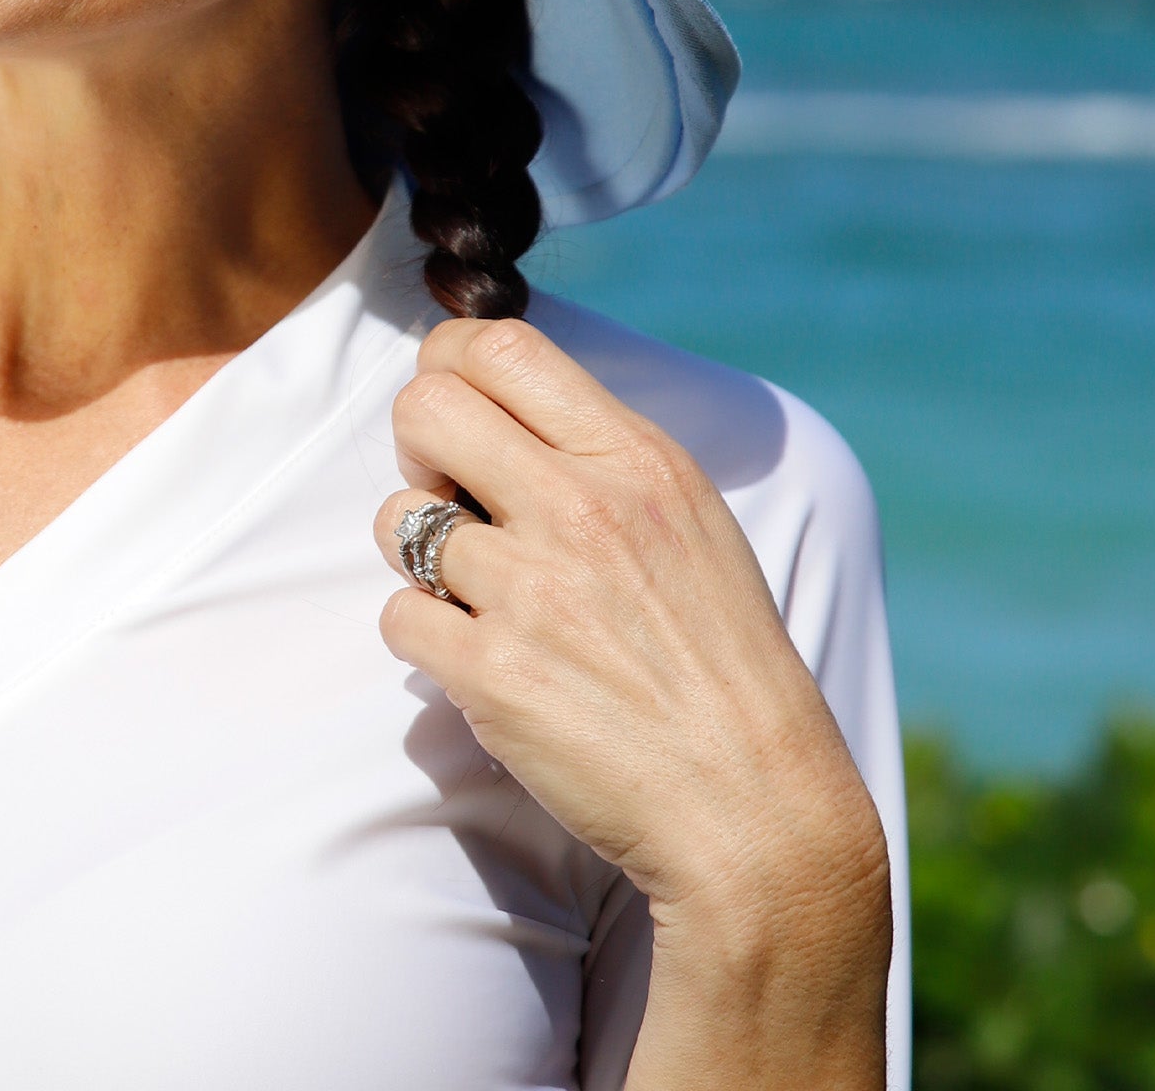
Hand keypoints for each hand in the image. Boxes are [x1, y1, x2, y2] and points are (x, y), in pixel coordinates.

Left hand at [374, 318, 891, 1090]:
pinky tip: (480, 658)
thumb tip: (497, 403)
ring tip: (476, 590)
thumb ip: (600, 454)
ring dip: (418, 554)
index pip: (502, 345)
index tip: (457, 410)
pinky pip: (399, 617)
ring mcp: (533, 590)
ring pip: (397, 517)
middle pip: (425, 405)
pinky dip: (425, 637)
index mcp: (636, 460)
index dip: (450, 362)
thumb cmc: (721, 662)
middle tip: (450, 494)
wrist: (757, 810)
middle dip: (416, 444)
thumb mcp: (689, 520)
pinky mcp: (493, 674)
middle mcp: (582, 508)